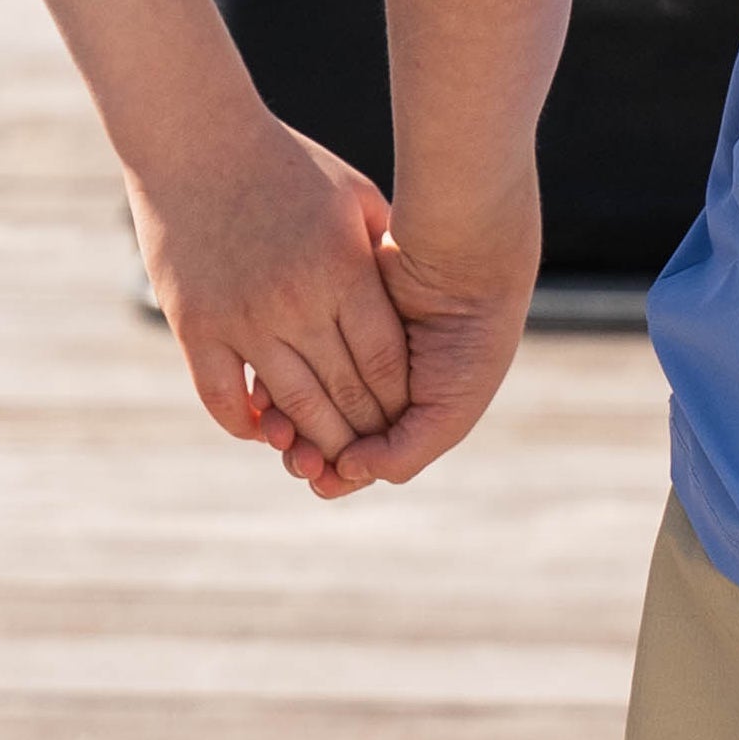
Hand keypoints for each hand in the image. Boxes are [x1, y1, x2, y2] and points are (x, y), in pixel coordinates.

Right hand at [131, 118, 406, 478]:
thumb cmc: (286, 164)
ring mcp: (242, 317)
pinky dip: (246, 424)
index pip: (386, 361)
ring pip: (289, 406)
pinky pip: (222, 398)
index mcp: (343, 269)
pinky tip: (264, 430)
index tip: (409, 416)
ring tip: (326, 455)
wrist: (196, 140)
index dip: (401, 399)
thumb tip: (422, 296)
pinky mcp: (195, 325)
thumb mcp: (354, 198)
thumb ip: (386, 251)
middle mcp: (295, 301)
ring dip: (312, 440)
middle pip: (343, 393)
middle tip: (374, 452)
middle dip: (365, 431)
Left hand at [269, 184, 538, 498]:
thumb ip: (402, 454)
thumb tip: (343, 471)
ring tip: (279, 428)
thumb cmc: (470, 343)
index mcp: (407, 412)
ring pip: (299, 399)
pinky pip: (288, 355)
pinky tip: (268, 391)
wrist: (467, 263)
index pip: (356, 457)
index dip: (334, 473)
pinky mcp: (324, 316)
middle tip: (296, 458)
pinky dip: (275, 378)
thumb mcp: (448, 413)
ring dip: (284, 421)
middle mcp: (374, 385)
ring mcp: (347, 349)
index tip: (319, 477)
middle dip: (303, 452)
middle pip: (322, 434)